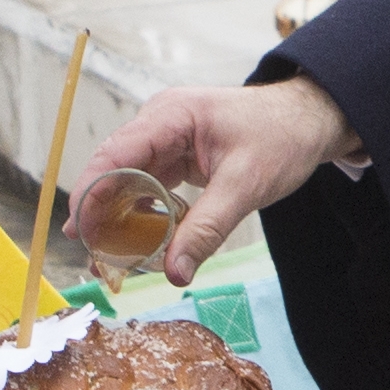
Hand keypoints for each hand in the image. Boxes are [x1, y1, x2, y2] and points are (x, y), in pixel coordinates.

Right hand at [77, 78, 360, 284]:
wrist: (310, 121)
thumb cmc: (282, 137)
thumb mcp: (246, 186)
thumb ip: (208, 228)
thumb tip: (174, 273)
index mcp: (170, 116)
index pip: (113, 155)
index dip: (90, 194)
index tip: (79, 232)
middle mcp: (159, 124)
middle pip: (112, 170)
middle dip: (99, 214)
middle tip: (93, 258)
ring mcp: (165, 139)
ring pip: (126, 181)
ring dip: (117, 218)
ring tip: (109, 259)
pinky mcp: (175, 156)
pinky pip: (146, 187)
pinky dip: (141, 214)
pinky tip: (137, 243)